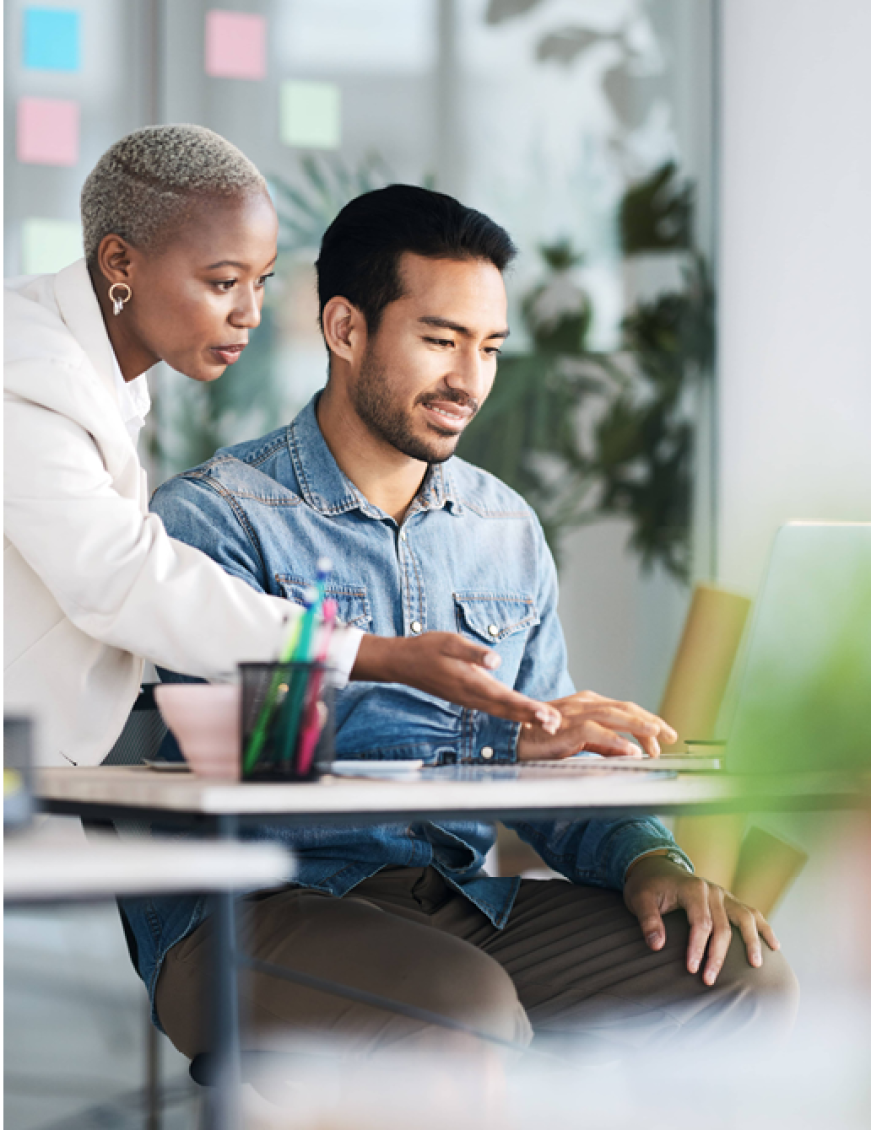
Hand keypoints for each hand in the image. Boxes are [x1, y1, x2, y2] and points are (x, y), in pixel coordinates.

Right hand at [352, 633, 560, 731]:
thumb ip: (473, 651)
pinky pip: (494, 709)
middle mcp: (471, 696)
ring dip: (525, 717)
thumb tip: (495, 660)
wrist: (402, 662)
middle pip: (507, 710)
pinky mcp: (467, 697)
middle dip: (532, 717)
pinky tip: (523, 714)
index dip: (527, 707)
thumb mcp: (449, 641)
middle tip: (556, 724)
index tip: (546, 714)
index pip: (505, 698)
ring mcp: (469, 699)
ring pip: (502, 712)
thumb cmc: (427, 648)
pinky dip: (512, 713)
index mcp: (470, 682)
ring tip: (547, 722)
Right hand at [516, 690, 677, 760]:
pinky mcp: (567, 728)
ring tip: (658, 735)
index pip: (625, 709)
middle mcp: (585, 704)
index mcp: (589, 704)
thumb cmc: (542, 738)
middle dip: (651, 721)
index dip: (647, 720)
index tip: (664, 735)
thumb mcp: (579, 740)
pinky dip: (616, 741)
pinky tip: (631, 751)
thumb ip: (604, 743)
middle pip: (625, 708)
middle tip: (670, 735)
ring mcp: (576, 714)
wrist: (512, 738)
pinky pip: (596, 733)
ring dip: (639, 725)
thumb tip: (630, 750)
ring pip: (614, 715)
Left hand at [623, 853, 780, 985]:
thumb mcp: (639, 899)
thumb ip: (648, 920)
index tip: (691, 969)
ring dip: (751, 941)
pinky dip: (763, 928)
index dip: (697, 947)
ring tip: (756, 964)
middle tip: (709, 980)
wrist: (656, 868)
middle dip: (717, 955)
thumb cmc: (647, 887)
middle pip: (723, 926)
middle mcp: (712, 891)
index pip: (701, 922)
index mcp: (692, 889)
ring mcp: (723, 895)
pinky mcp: (728, 901)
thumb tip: (657, 946)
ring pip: (744, 918)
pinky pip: (751, 913)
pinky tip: (774, 946)